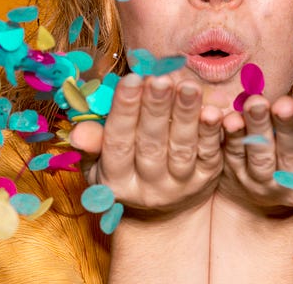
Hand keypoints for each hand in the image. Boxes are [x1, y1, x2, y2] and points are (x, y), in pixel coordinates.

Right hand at [69, 73, 223, 218]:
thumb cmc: (126, 173)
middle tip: (160, 78)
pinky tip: (213, 110)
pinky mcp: (206, 180)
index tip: (132, 79)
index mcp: (116, 182)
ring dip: (186, 115)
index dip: (124, 111)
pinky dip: (211, 133)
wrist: (162, 214)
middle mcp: (148, 188)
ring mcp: (179, 185)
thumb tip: (78, 131)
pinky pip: (209, 155)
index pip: (118, 143)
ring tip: (188, 86)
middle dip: (156, 109)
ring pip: (182, 149)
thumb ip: (93, 146)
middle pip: (151, 145)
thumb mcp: (101, 165)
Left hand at [219, 94, 292, 214]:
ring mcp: (263, 185)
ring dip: (257, 128)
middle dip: (288, 127)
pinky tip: (227, 118)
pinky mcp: (235, 177)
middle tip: (283, 103)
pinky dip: (229, 137)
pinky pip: (231, 155)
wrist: (264, 189)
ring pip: (261, 157)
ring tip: (254, 102)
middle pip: (292, 155)